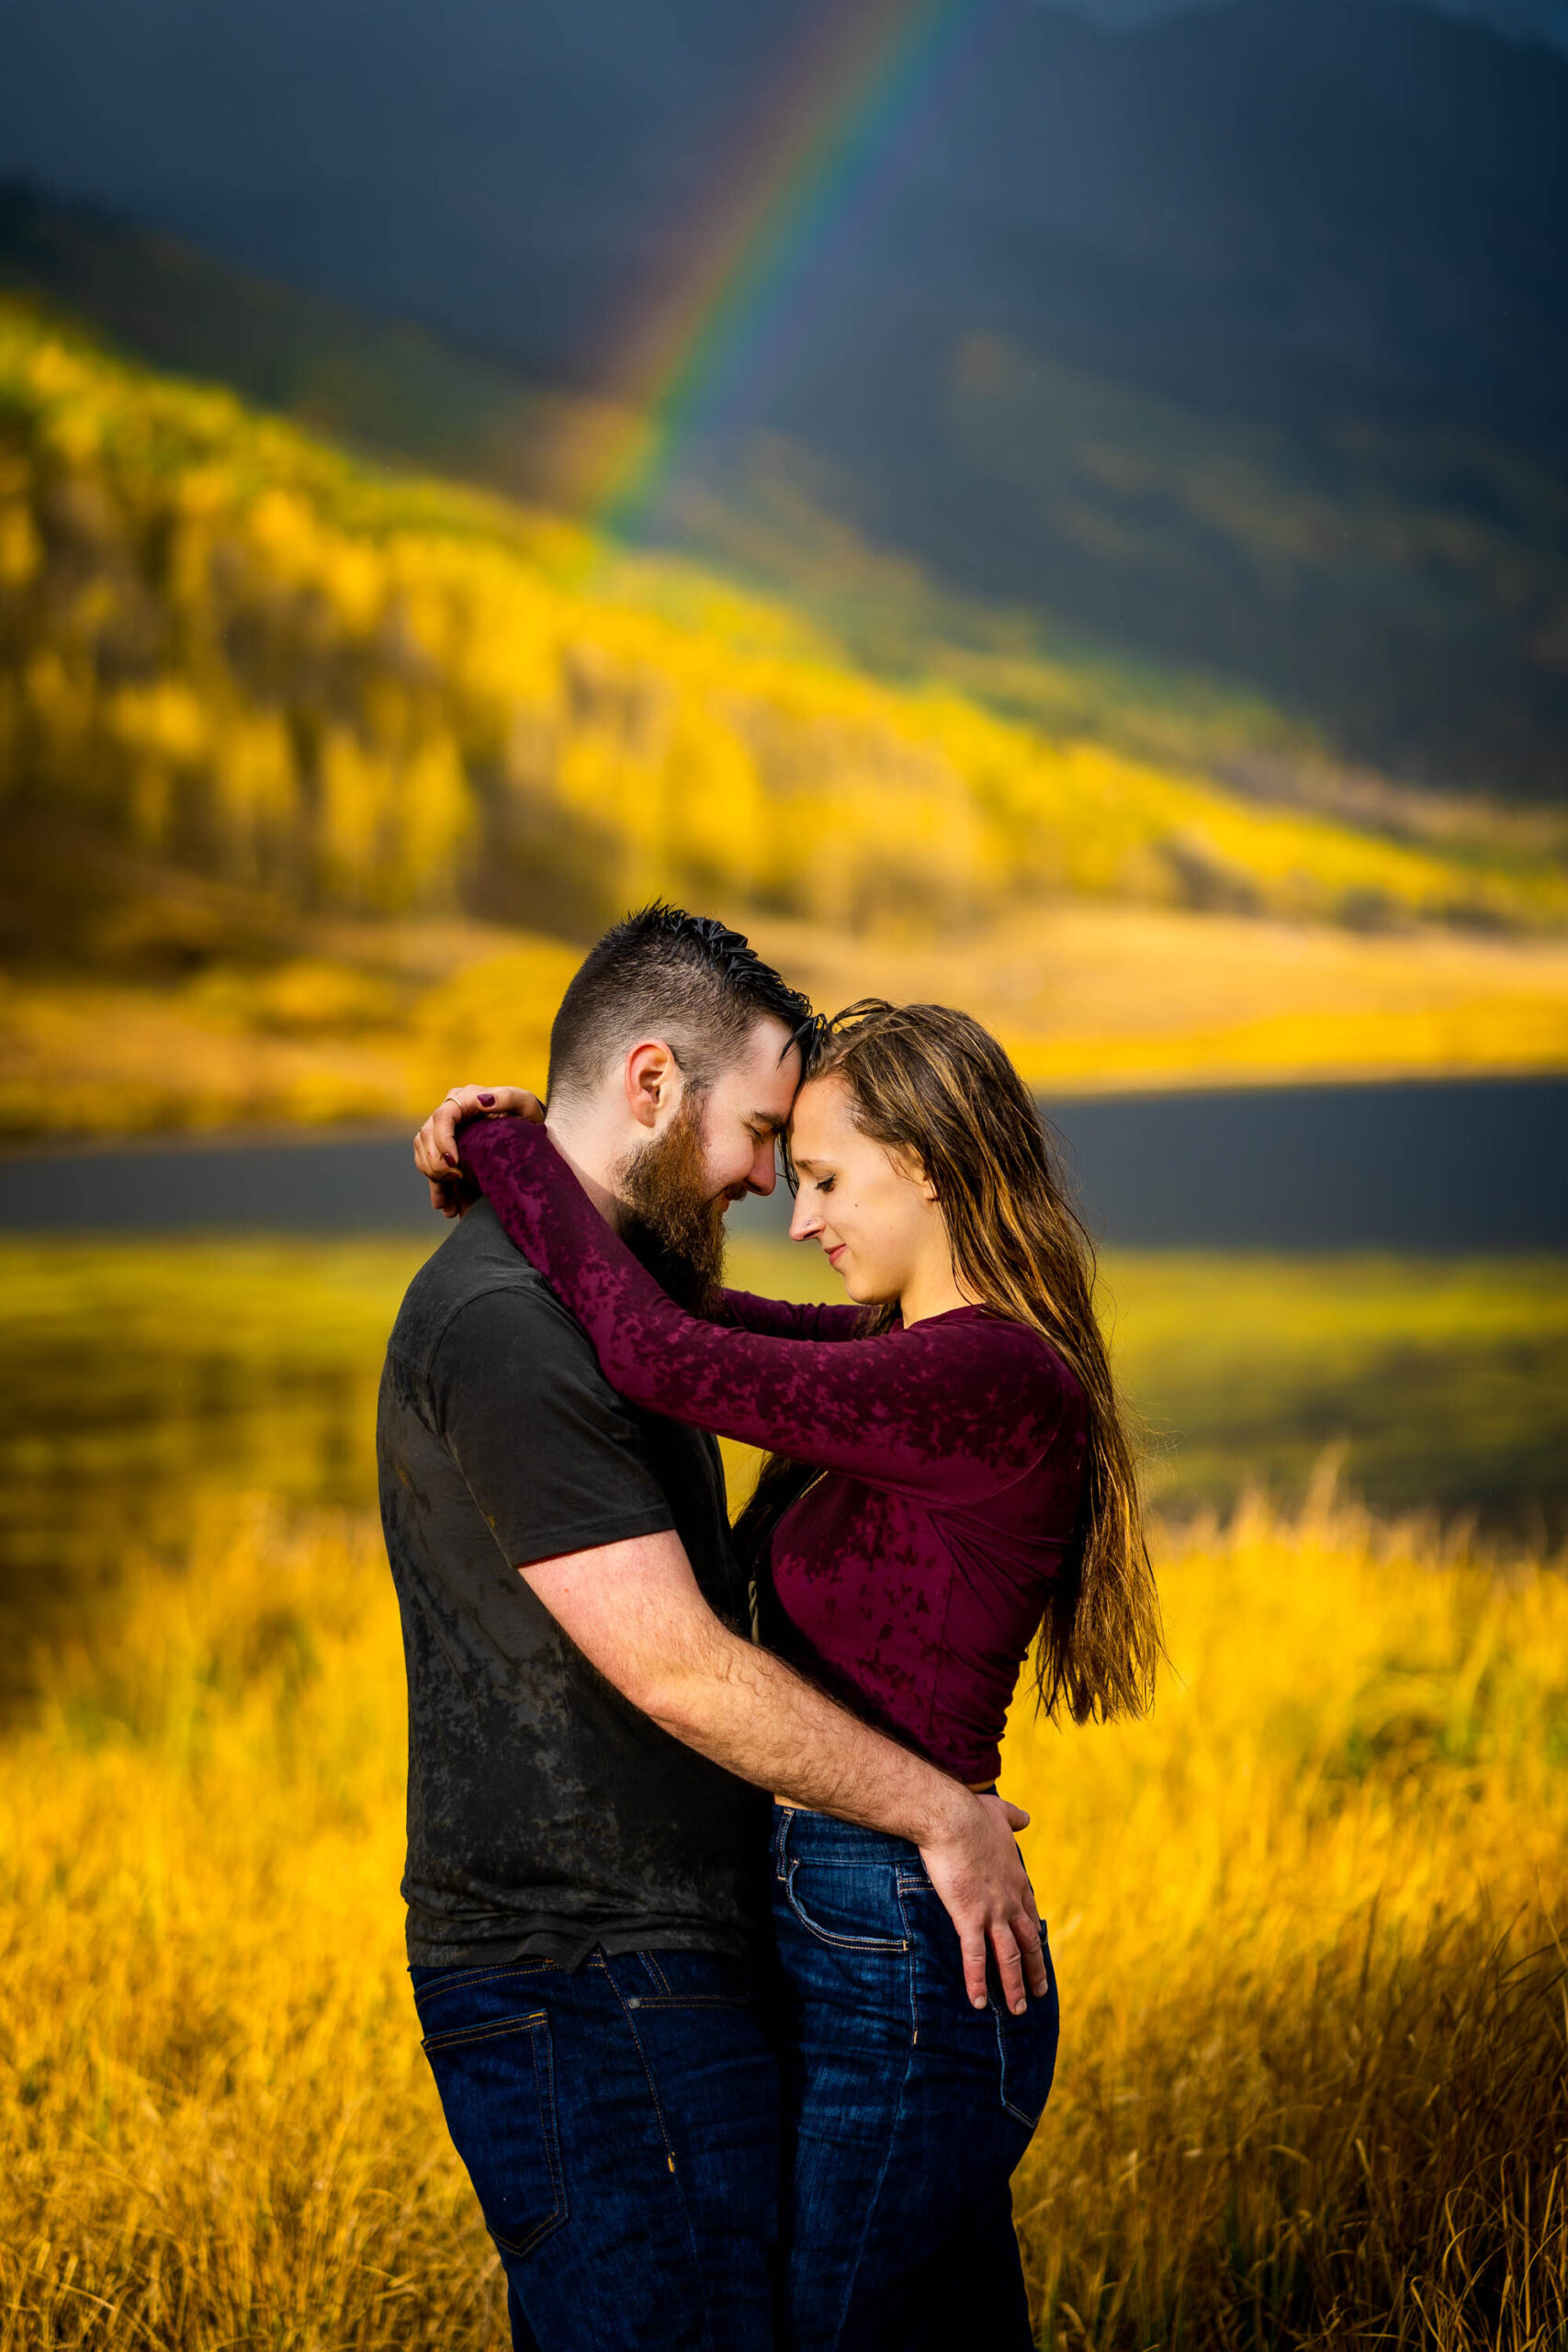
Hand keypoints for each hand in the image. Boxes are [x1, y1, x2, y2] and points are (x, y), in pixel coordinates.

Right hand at [413, 1084, 544, 1216]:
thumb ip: (506, 1098)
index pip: (442, 1116)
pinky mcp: (444, 1148)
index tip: (455, 1163)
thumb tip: (483, 1099)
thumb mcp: (523, 1103)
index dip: (442, 1140)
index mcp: (465, 1097)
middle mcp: (449, 1111)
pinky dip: (437, 1188)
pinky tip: (447, 1207)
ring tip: (451, 1202)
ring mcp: (443, 1130)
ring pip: (423, 1153)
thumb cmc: (527, 1113)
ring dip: (434, 1179)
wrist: (528, 1129)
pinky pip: (429, 1168)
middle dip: (436, 1162)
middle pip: (426, 1136)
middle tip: (456, 1180)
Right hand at [919, 1791, 1046, 2015]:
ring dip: (1014, 1985)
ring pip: (1008, 1957)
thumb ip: (1014, 1817)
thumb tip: (1026, 1817)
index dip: (1034, 1936)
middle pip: (1027, 1942)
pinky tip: (979, 2003)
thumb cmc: (970, 1812)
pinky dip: (977, 1981)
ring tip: (1019, 2009)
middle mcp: (1010, 1900)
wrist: (950, 1817)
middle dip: (1035, 1970)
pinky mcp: (969, 1918)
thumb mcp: (999, 1812)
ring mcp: (992, 1912)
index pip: (1030, 1914)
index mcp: (1016, 1878)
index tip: (1039, 1950)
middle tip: (1040, 1992)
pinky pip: (975, 1957)